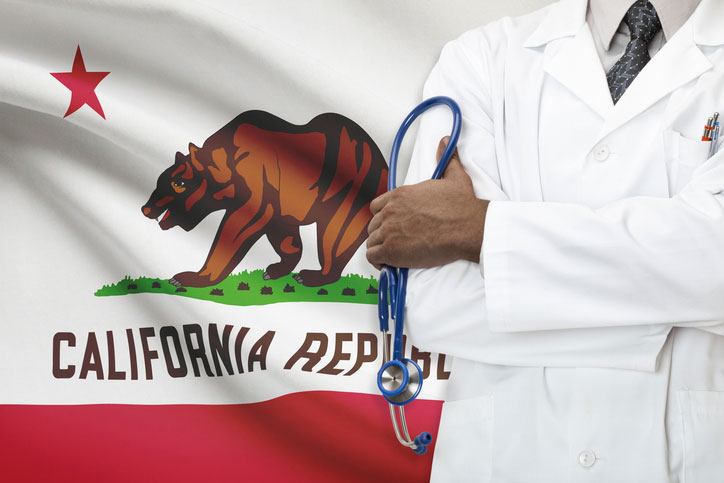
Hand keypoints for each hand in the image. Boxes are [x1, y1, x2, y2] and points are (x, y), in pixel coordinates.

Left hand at [366, 137, 488, 268]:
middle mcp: (390, 211)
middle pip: (373, 224)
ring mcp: (389, 231)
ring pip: (371, 241)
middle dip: (382, 233)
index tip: (392, 224)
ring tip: (392, 254)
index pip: (376, 206)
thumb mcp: (454, 176)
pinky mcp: (391, 250)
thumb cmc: (461, 206)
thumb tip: (446, 141)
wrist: (467, 227)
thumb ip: (447, 159)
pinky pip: (373, 256)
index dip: (383, 216)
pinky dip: (378, 261)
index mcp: (400, 195)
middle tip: (395, 241)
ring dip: (380, 248)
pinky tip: (388, 264)